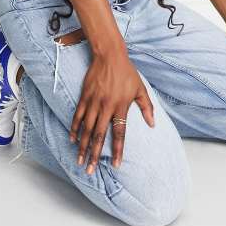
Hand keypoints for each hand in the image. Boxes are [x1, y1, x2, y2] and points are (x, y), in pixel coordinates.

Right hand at [69, 51, 154, 173]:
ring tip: (80, 160)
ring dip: (83, 146)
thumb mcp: (140, 88)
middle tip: (89, 169)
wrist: (110, 55)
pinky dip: (75, 128)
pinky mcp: (85, 96)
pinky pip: (78, 115)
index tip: (116, 165)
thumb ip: (146, 107)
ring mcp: (94, 101)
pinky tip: (73, 140)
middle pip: (99, 135)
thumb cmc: (127, 72)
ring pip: (86, 128)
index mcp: (121, 106)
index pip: (119, 132)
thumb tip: (153, 124)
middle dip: (94, 154)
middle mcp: (106, 106)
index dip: (118, 150)